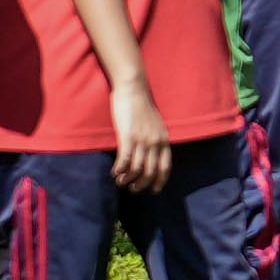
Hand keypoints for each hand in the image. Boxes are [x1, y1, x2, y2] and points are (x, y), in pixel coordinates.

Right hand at [109, 77, 172, 194]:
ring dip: (128, 179)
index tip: (154, 190)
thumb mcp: (155, 125)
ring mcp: (142, 140)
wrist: (133, 90)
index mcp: (163, 139)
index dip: (159, 181)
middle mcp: (155, 142)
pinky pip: (124, 161)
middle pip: (150, 172)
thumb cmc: (141, 106)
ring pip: (136, 169)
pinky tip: (114, 173)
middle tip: (133, 189)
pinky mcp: (128, 137)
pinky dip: (119, 170)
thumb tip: (151, 154)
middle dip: (141, 184)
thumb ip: (155, 139)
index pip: (165, 167)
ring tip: (121, 182)